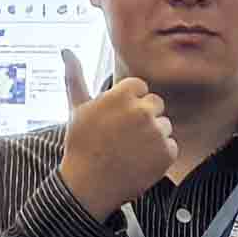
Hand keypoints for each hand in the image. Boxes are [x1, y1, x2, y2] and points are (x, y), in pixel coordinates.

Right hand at [58, 47, 179, 217]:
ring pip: (164, 126)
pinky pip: (170, 146)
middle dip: (143, 118)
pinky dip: (159, 155)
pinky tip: (139, 162)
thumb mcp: (76, 108)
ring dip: (152, 137)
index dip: (128, 103)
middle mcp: (142, 110)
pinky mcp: (167, 153)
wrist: (88, 186)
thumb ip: (75, 76)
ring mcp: (156, 132)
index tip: (116, 120)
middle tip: (123, 137)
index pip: (140, 88)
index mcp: (123, 95)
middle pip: (155, 105)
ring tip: (129, 151)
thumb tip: (66, 50)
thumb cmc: (81, 145)